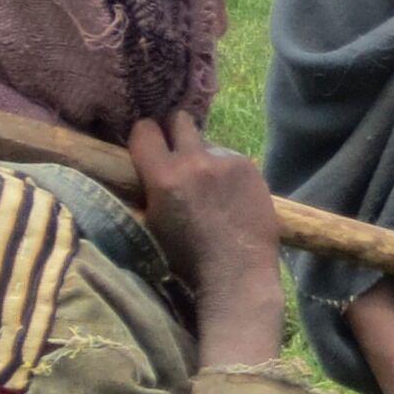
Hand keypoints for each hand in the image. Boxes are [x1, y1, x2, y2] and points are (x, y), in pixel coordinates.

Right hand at [127, 113, 283, 360]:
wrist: (237, 272)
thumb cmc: (187, 258)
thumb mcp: (151, 222)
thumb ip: (146, 188)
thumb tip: (142, 165)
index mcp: (162, 176)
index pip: (144, 130)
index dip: (145, 136)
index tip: (149, 145)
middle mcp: (194, 162)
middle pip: (180, 121)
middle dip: (175, 132)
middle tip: (178, 152)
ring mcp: (227, 162)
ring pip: (208, 142)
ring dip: (204, 156)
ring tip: (210, 186)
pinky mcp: (250, 168)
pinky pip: (231, 158)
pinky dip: (228, 170)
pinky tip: (231, 195)